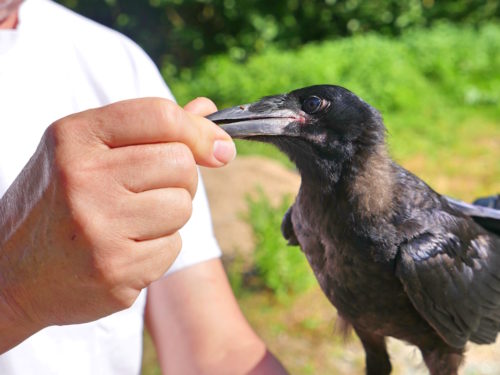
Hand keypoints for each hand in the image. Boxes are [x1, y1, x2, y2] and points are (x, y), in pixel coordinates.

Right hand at [0, 97, 233, 351]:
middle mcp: (84, 179)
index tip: (216, 148)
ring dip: (170, 215)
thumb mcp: (85, 152)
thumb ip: (146, 129)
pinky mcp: (115, 270)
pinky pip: (173, 247)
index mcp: (74, 138)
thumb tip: (207, 112)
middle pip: (181, 163)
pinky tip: (123, 249)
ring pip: (183, 207)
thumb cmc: (56, 203)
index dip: (199, 131)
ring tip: (130, 221)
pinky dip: (158, 248)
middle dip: (181, 178)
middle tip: (149, 190)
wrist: (10, 273)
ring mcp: (99, 227)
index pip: (161, 116)